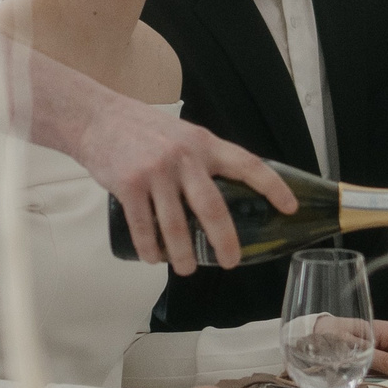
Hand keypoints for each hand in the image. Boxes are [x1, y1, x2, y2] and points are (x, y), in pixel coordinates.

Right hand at [80, 98, 292, 272]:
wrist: (97, 119)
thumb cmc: (144, 130)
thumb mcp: (184, 135)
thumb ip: (203, 161)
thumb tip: (229, 195)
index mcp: (204, 144)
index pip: (247, 165)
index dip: (273, 187)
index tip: (290, 208)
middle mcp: (183, 157)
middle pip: (212, 208)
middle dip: (225, 241)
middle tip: (231, 262)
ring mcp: (155, 172)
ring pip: (175, 226)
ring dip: (182, 255)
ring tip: (187, 269)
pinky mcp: (129, 186)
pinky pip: (143, 227)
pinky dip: (150, 249)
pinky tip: (154, 258)